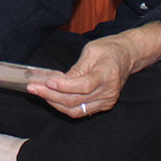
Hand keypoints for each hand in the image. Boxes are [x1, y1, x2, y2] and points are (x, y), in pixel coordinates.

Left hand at [28, 21, 160, 116]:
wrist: (127, 56)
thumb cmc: (108, 49)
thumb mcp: (91, 51)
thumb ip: (77, 68)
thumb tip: (59, 81)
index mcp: (107, 74)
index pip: (84, 85)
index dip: (64, 86)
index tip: (47, 81)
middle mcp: (108, 92)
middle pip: (76, 100)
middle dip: (51, 95)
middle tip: (33, 88)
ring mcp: (107, 101)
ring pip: (76, 110)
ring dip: (55, 103)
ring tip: (39, 93)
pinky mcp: (103, 105)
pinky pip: (81, 111)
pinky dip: (64, 106)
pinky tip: (52, 96)